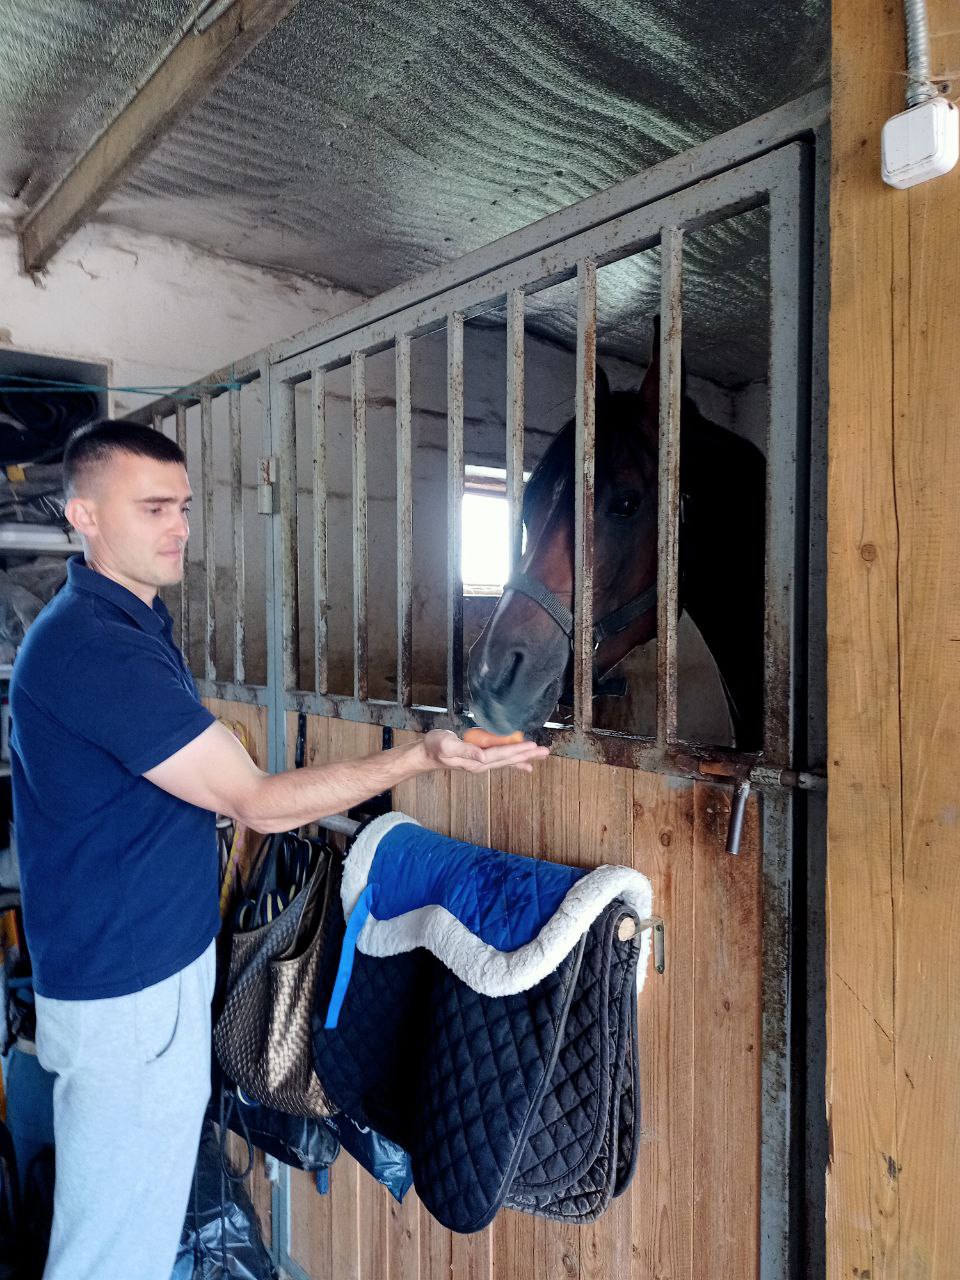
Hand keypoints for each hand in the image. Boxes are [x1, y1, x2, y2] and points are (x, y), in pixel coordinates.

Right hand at [422, 729, 549, 773]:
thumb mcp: (446, 745)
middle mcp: (482, 764)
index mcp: (475, 761)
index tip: (531, 746)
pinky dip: (514, 760)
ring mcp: (482, 763)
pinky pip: (501, 760)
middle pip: (508, 759)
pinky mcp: (481, 759)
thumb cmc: (435, 746)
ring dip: (524, 757)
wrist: (427, 753)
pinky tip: (525, 763)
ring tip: (540, 756)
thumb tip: (482, 757)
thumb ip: (464, 750)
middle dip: (527, 755)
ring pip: (507, 760)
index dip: (516, 750)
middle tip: (545, 751)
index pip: (500, 755)